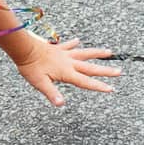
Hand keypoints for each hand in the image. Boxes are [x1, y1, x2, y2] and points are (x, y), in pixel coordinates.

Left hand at [5, 34, 121, 106]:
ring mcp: (64, 54)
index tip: (111, 89)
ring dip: (97, 53)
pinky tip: (78, 40)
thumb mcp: (41, 83)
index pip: (86, 81)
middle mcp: (69, 62)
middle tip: (119, 72)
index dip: (98, 86)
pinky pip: (69, 46)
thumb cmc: (31, 67)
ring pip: (85, 53)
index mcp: (67, 72)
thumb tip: (61, 104)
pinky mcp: (58, 48)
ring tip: (109, 52)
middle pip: (91, 67)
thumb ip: (52, 93)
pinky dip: (74, 43)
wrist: (24, 49)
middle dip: (106, 71)